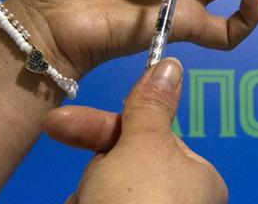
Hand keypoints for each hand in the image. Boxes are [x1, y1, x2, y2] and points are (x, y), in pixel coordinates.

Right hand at [44, 58, 226, 202]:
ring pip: (101, 197)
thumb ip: (150, 106)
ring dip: (85, 198)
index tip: (60, 122)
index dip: (101, 128)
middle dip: (93, 176)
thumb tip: (170, 66)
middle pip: (118, 170)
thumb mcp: (143, 145)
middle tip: (91, 193)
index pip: (144, 137)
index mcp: (197, 178)